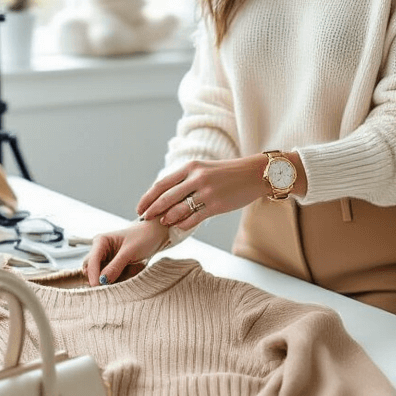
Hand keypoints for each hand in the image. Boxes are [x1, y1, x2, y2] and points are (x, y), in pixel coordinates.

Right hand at [85, 221, 167, 286]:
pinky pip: (107, 276)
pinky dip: (112, 280)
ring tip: (122, 279)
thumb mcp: (130, 252)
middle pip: (89, 269)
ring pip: (97, 274)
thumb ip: (115, 266)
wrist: (154, 235)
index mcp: (101, 241)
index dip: (93, 274)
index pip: (91, 261)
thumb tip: (102, 281)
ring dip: (106, 280)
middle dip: (97, 278)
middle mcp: (99, 249)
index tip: (97, 286)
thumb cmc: (143, 238)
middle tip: (108, 288)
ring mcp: (104, 257)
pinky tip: (124, 277)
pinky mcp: (110, 264)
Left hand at [137, 156, 268, 233]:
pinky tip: (177, 228)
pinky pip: (194, 218)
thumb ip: (187, 179)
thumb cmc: (228, 173)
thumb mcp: (205, 169)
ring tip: (161, 223)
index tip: (140, 207)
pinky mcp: (217, 205)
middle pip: (166, 196)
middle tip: (144, 218)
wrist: (255, 174)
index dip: (148, 197)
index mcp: (191, 167)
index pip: (162, 183)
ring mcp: (207, 192)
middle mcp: (197, 178)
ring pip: (179, 208)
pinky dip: (183, 224)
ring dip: (167, 218)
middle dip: (152, 209)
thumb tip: (168, 194)